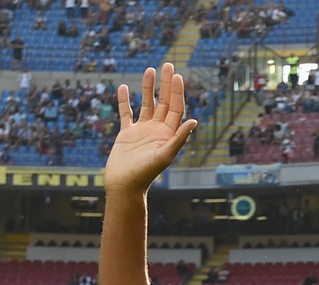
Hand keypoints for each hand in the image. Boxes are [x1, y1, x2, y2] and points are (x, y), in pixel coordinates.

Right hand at [104, 62, 197, 193]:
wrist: (125, 185)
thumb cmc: (145, 174)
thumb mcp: (164, 155)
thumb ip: (179, 139)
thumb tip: (194, 122)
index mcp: (168, 135)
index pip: (176, 108)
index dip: (177, 92)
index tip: (176, 75)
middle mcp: (157, 131)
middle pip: (164, 102)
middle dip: (166, 84)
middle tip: (167, 64)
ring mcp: (142, 131)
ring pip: (147, 105)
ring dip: (148, 88)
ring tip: (149, 70)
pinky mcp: (127, 134)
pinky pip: (126, 113)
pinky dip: (125, 101)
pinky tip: (124, 88)